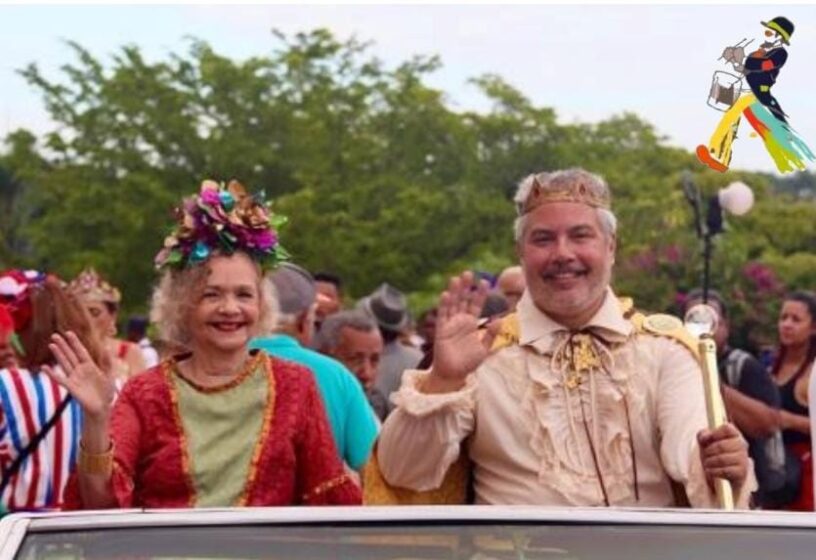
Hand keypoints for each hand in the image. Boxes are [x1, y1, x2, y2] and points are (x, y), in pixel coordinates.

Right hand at [42, 331, 115, 421]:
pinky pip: (60, 379)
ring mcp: (74, 378)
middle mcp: (80, 370)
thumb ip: (108, 362)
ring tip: (51, 344)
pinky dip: (52, 374)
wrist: (101, 408)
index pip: (81, 351)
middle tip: (55, 335)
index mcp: (90, 366)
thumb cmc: (106, 392)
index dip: (75, 342)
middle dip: (63, 345)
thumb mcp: (110, 375)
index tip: (68, 333)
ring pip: (64, 363)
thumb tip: (108, 347)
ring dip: (58, 354)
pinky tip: (45, 367)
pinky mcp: (71, 387)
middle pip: (70, 355)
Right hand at [429, 271, 489, 385]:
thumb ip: (491, 335)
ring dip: (454, 292)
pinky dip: (444, 306)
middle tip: (469, 273)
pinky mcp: (441, 330)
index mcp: (471, 323)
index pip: (476, 304)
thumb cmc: (468, 362)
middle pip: (463, 300)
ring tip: (457, 278)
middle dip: (466, 287)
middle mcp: (460, 320)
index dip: (480, 293)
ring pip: (452, 304)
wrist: (454, 375)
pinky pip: (442, 316)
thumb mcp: (484, 349)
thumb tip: (500, 320)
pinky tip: (446, 295)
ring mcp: (450, 324)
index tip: (485, 282)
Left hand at [697, 423, 748, 491]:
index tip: (706, 439)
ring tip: (707, 463)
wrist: (720, 472)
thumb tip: (704, 437)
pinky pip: (724, 471)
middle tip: (705, 455)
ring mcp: (743, 459)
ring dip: (709, 462)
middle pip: (721, 445)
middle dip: (708, 451)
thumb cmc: (713, 453)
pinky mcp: (741, 472)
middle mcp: (742, 445)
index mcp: (734, 434)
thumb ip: (704, 435)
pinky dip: (713, 471)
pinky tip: (710, 471)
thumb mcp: (706, 441)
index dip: (715, 433)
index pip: (727, 429)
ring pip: (722, 459)